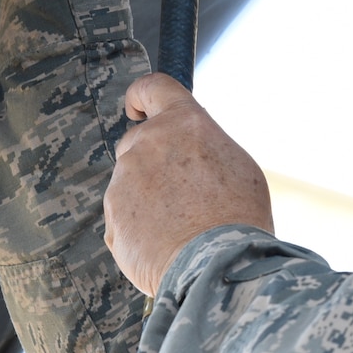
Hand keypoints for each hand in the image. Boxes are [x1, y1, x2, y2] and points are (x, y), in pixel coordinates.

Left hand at [105, 74, 273, 295]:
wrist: (218, 264)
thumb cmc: (239, 218)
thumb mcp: (237, 167)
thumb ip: (203, 147)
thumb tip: (189, 150)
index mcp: (184, 122)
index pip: (152, 87)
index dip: (141, 96)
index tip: (138, 108)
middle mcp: (148, 142)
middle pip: (138, 141)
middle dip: (152, 161)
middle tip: (182, 193)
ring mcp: (125, 178)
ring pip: (131, 182)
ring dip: (149, 199)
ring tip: (182, 229)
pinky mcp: (112, 213)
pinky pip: (124, 216)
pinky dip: (140, 228)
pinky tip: (166, 245)